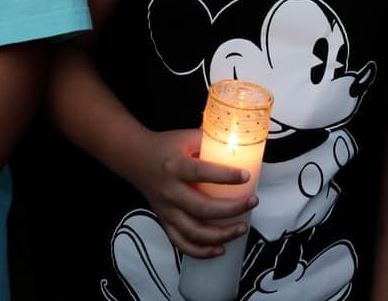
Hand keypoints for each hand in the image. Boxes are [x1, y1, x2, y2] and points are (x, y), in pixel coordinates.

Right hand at [127, 128, 257, 258]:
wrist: (135, 159)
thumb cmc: (165, 147)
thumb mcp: (187, 136)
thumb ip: (212, 139)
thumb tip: (241, 139)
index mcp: (176, 167)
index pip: (201, 172)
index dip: (225, 176)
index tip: (246, 176)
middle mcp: (170, 191)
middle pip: (201, 208)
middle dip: (231, 209)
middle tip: (252, 202)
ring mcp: (166, 210)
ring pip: (193, 232)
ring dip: (220, 235)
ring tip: (241, 228)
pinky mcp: (165, 221)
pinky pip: (181, 243)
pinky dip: (200, 251)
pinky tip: (219, 249)